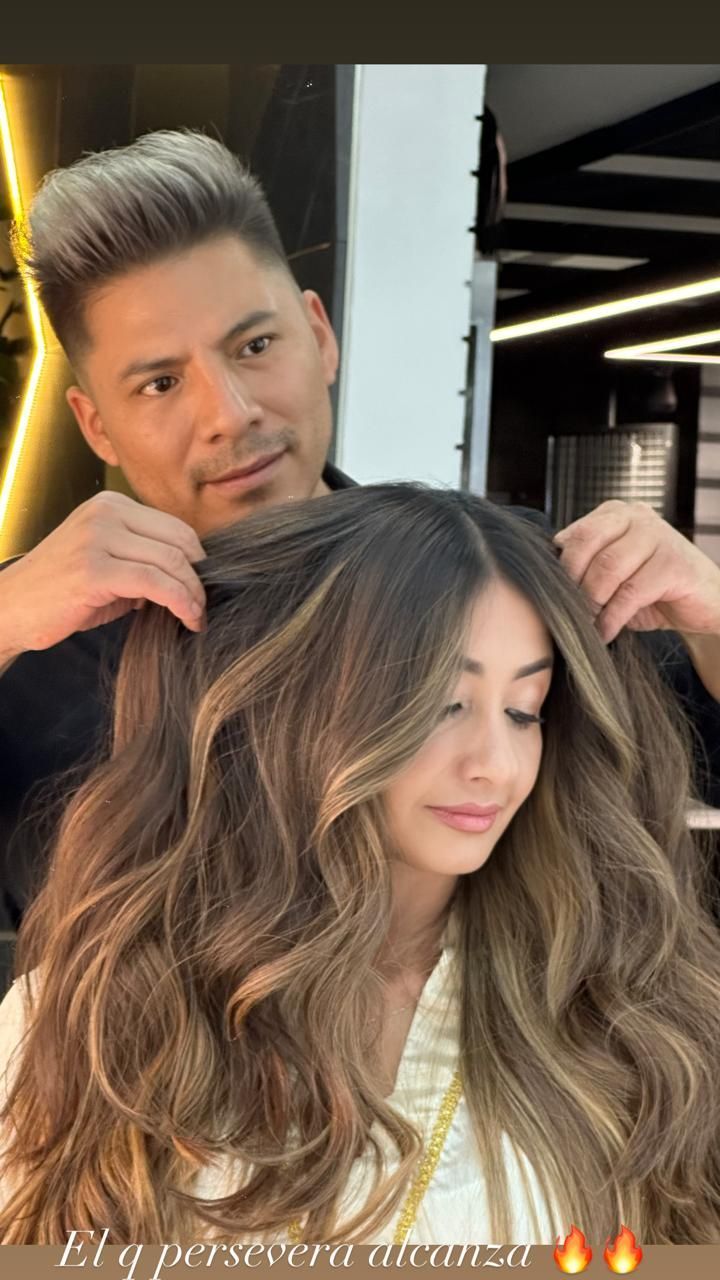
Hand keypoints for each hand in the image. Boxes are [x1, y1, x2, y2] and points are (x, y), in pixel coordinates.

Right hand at [0, 491, 206, 659]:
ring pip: (171, 561)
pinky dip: (180, 602)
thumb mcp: (106, 562)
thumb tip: (191, 576)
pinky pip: (154, 582)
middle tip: (203, 607)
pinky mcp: (94, 569)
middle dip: (198, 579)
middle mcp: (105, 513)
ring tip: (196, 618)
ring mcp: (98, 538)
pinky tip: (186, 619)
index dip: (197, 560)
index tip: (201, 587)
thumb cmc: (60, 592)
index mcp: (110, 506)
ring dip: (193, 594)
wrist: (9, 608)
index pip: (175, 527)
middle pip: (178, 542)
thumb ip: (143, 559)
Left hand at [553, 500, 719, 643]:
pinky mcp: (673, 564)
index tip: (556, 597)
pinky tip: (607, 631)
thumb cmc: (651, 589)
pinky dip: (612, 618)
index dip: (561, 570)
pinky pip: (630, 592)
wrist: (702, 605)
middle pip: (586, 544)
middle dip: (574, 583)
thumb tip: (544, 577)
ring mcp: (659, 537)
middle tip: (571, 612)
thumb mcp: (611, 574)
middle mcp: (637, 517)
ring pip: (607, 569)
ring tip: (589, 623)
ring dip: (592, 603)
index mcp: (615, 514)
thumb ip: (584, 566)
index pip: (574, 534)